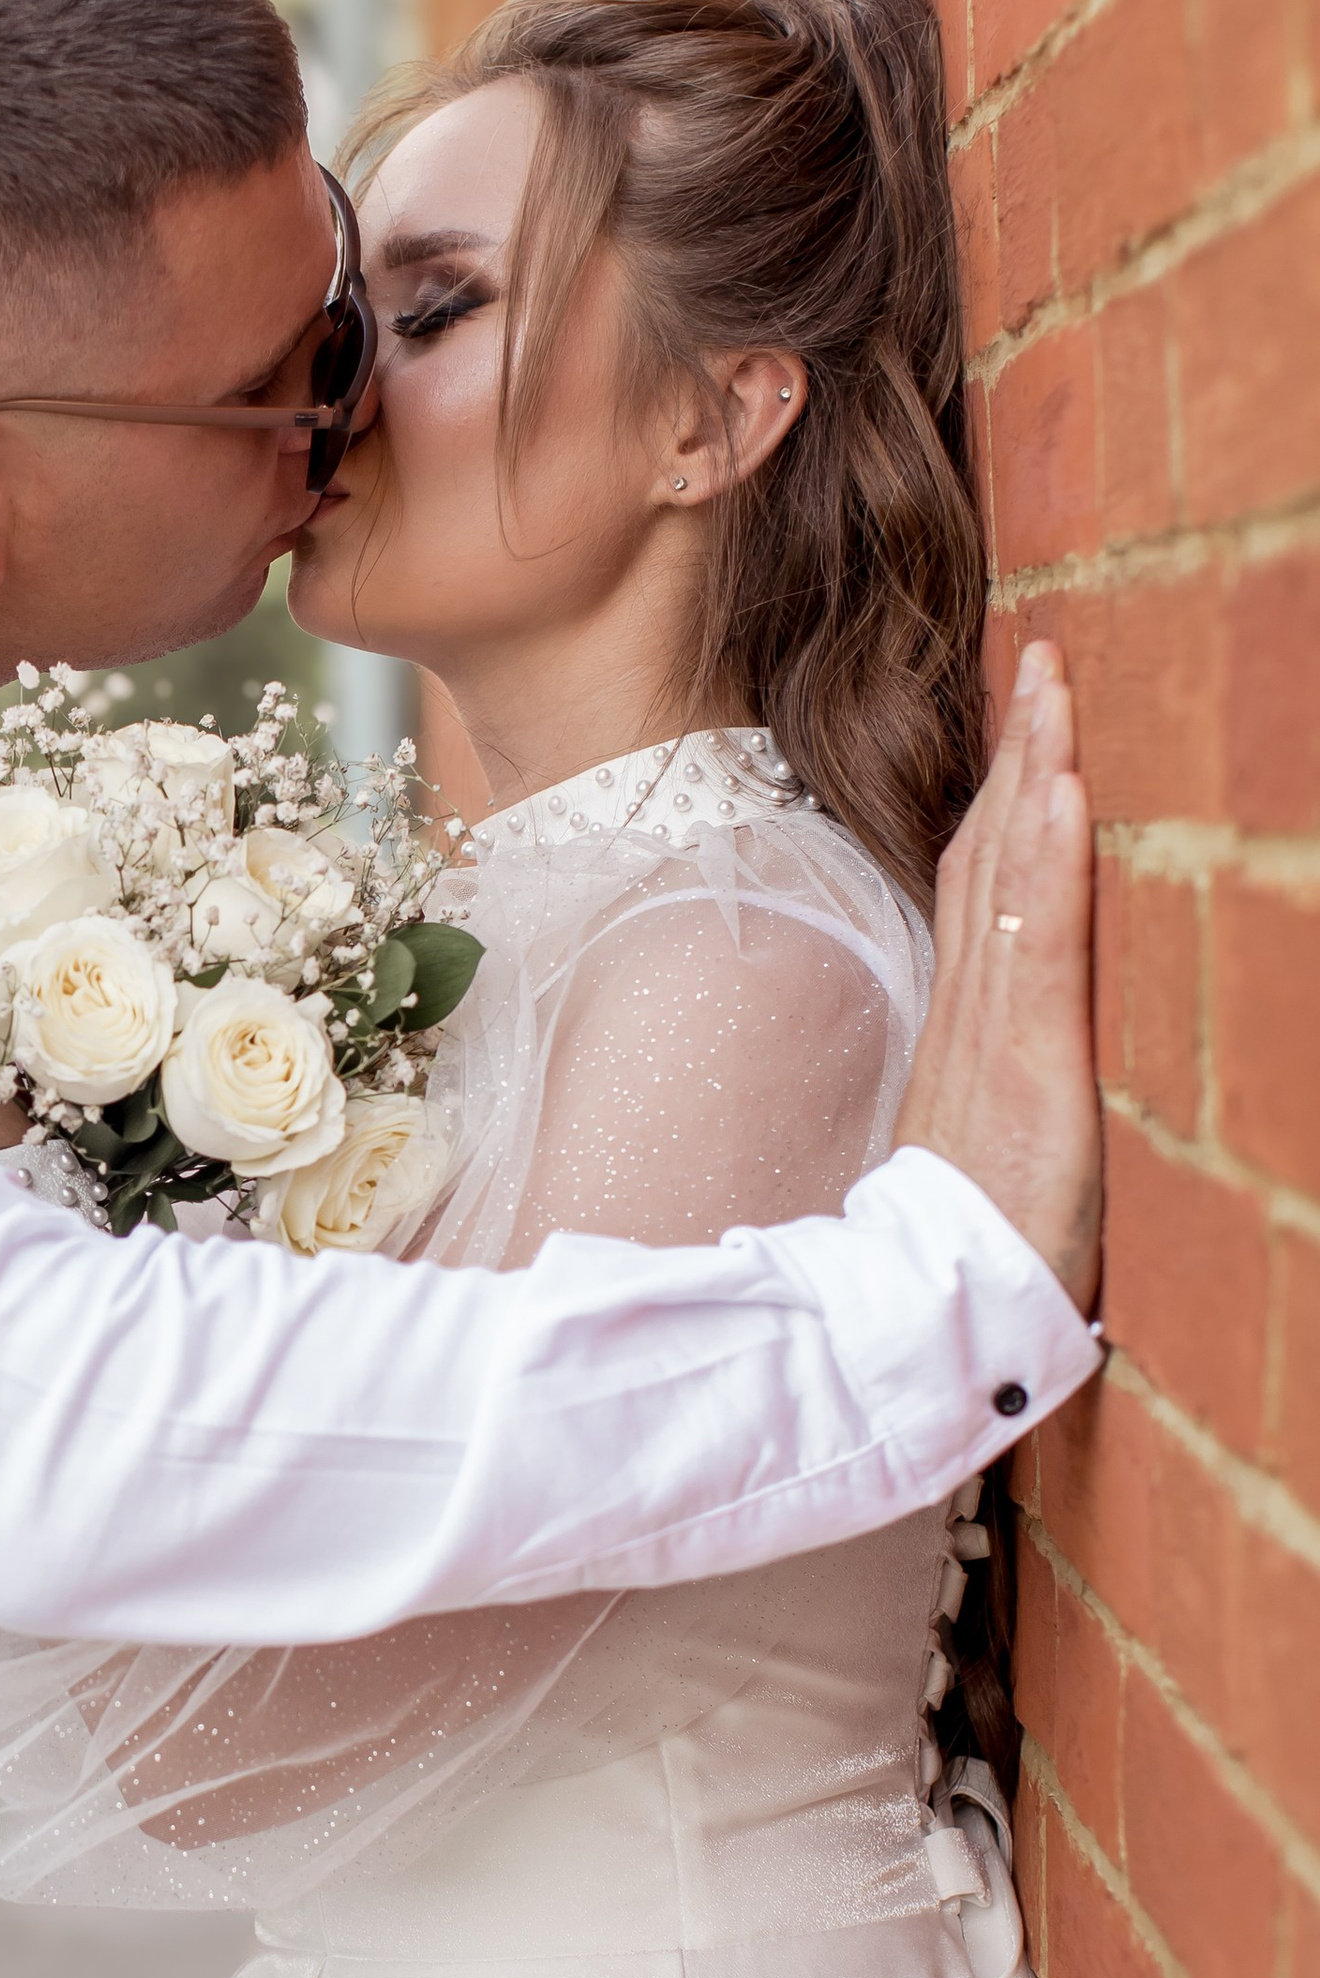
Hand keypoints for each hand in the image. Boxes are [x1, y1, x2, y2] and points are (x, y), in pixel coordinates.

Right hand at [891, 640, 1100, 1309]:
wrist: (920, 1322)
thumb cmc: (956, 1252)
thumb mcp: (970, 1153)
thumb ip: (979, 1094)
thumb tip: (987, 1065)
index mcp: (962, 1030)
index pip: (980, 890)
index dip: (998, 799)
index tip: (1020, 718)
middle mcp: (974, 1012)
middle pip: (990, 857)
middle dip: (1018, 752)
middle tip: (1037, 655)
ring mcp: (998, 1032)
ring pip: (1011, 877)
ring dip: (1034, 772)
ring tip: (1051, 685)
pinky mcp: (1030, 1063)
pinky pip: (1039, 943)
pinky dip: (1046, 860)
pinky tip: (1058, 791)